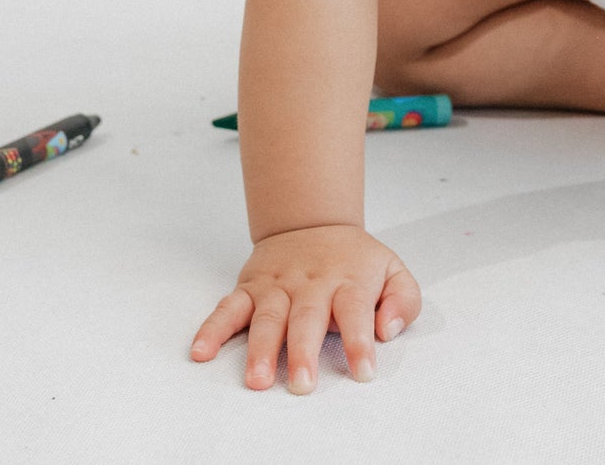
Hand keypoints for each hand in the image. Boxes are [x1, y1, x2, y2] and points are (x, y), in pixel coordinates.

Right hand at [190, 224, 421, 392]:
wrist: (313, 221)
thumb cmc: (354, 260)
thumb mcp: (392, 270)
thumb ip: (403, 300)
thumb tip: (388, 329)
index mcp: (348, 280)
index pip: (355, 310)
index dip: (359, 341)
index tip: (363, 372)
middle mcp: (311, 283)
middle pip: (306, 317)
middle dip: (302, 352)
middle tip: (302, 384)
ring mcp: (277, 286)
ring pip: (267, 317)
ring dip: (259, 348)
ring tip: (257, 379)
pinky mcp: (250, 288)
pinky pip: (228, 308)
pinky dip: (212, 329)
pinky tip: (202, 351)